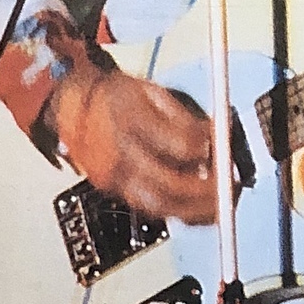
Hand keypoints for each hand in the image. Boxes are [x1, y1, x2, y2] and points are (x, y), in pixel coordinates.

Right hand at [44, 67, 217, 223]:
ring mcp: (112, 177)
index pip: (179, 145)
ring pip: (159, 207)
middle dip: (208, 192)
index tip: (223, 146)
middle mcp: (119, 153)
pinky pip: (149, 209)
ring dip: (196, 213)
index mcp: (131, 118)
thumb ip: (184, 116)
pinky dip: (178, 213)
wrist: (72, 106)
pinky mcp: (111, 190)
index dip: (208, 149)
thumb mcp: (151, 90)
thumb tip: (216, 137)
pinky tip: (197, 209)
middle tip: (232, 187)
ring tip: (221, 206)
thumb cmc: (115, 96)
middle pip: (170, 185)